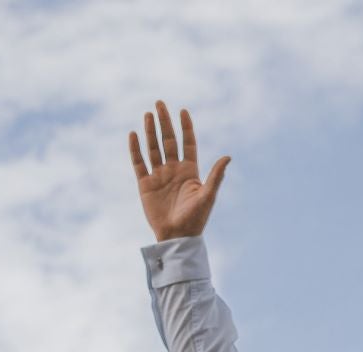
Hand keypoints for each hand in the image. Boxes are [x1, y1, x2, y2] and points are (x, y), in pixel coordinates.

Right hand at [129, 102, 228, 240]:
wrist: (177, 237)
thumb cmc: (196, 219)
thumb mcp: (208, 196)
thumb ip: (216, 176)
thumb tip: (228, 156)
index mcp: (190, 171)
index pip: (187, 143)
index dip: (185, 127)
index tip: (182, 110)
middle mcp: (174, 170)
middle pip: (168, 140)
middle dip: (164, 122)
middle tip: (159, 103)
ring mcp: (159, 176)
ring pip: (153, 148)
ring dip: (151, 131)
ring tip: (148, 114)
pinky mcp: (145, 184)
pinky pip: (139, 163)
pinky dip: (135, 149)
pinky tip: (134, 134)